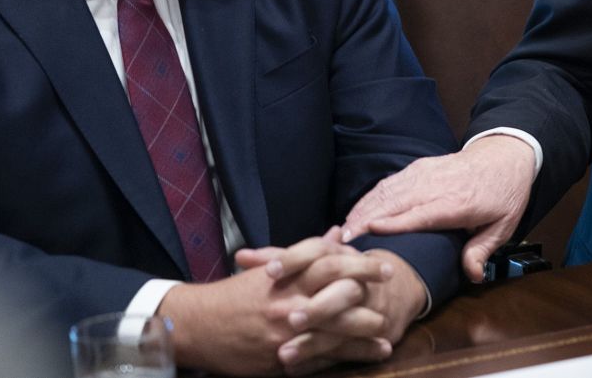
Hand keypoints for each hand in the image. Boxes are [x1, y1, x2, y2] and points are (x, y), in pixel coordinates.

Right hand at [163, 233, 391, 375]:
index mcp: (288, 277)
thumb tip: (339, 233)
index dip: (360, 265)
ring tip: (387, 336)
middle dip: (370, 297)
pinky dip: (344, 358)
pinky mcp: (280, 359)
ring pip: (334, 331)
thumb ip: (308, 253)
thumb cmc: (236, 294)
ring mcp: (286, 333)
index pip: (330, 263)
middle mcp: (289, 302)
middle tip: (394, 297)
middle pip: (339, 295)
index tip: (385, 267)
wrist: (197, 326)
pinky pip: (318, 359)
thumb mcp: (272, 268)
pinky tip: (364, 357)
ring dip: (364, 334)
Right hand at [342, 135, 535, 280]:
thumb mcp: (504, 226)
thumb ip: (483, 250)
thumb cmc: (504, 194)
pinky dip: (370, 197)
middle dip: (367, 219)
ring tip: (343, 230)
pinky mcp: (418, 167)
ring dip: (363, 209)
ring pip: (388, 191)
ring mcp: (425, 173)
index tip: (369, 232)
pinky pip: (390, 182)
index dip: (394, 223)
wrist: (505, 155)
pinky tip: (356, 212)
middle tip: (342, 241)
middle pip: (397, 202)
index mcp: (458, 202)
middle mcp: (438, 185)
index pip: (421, 213)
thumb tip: (472, 276)